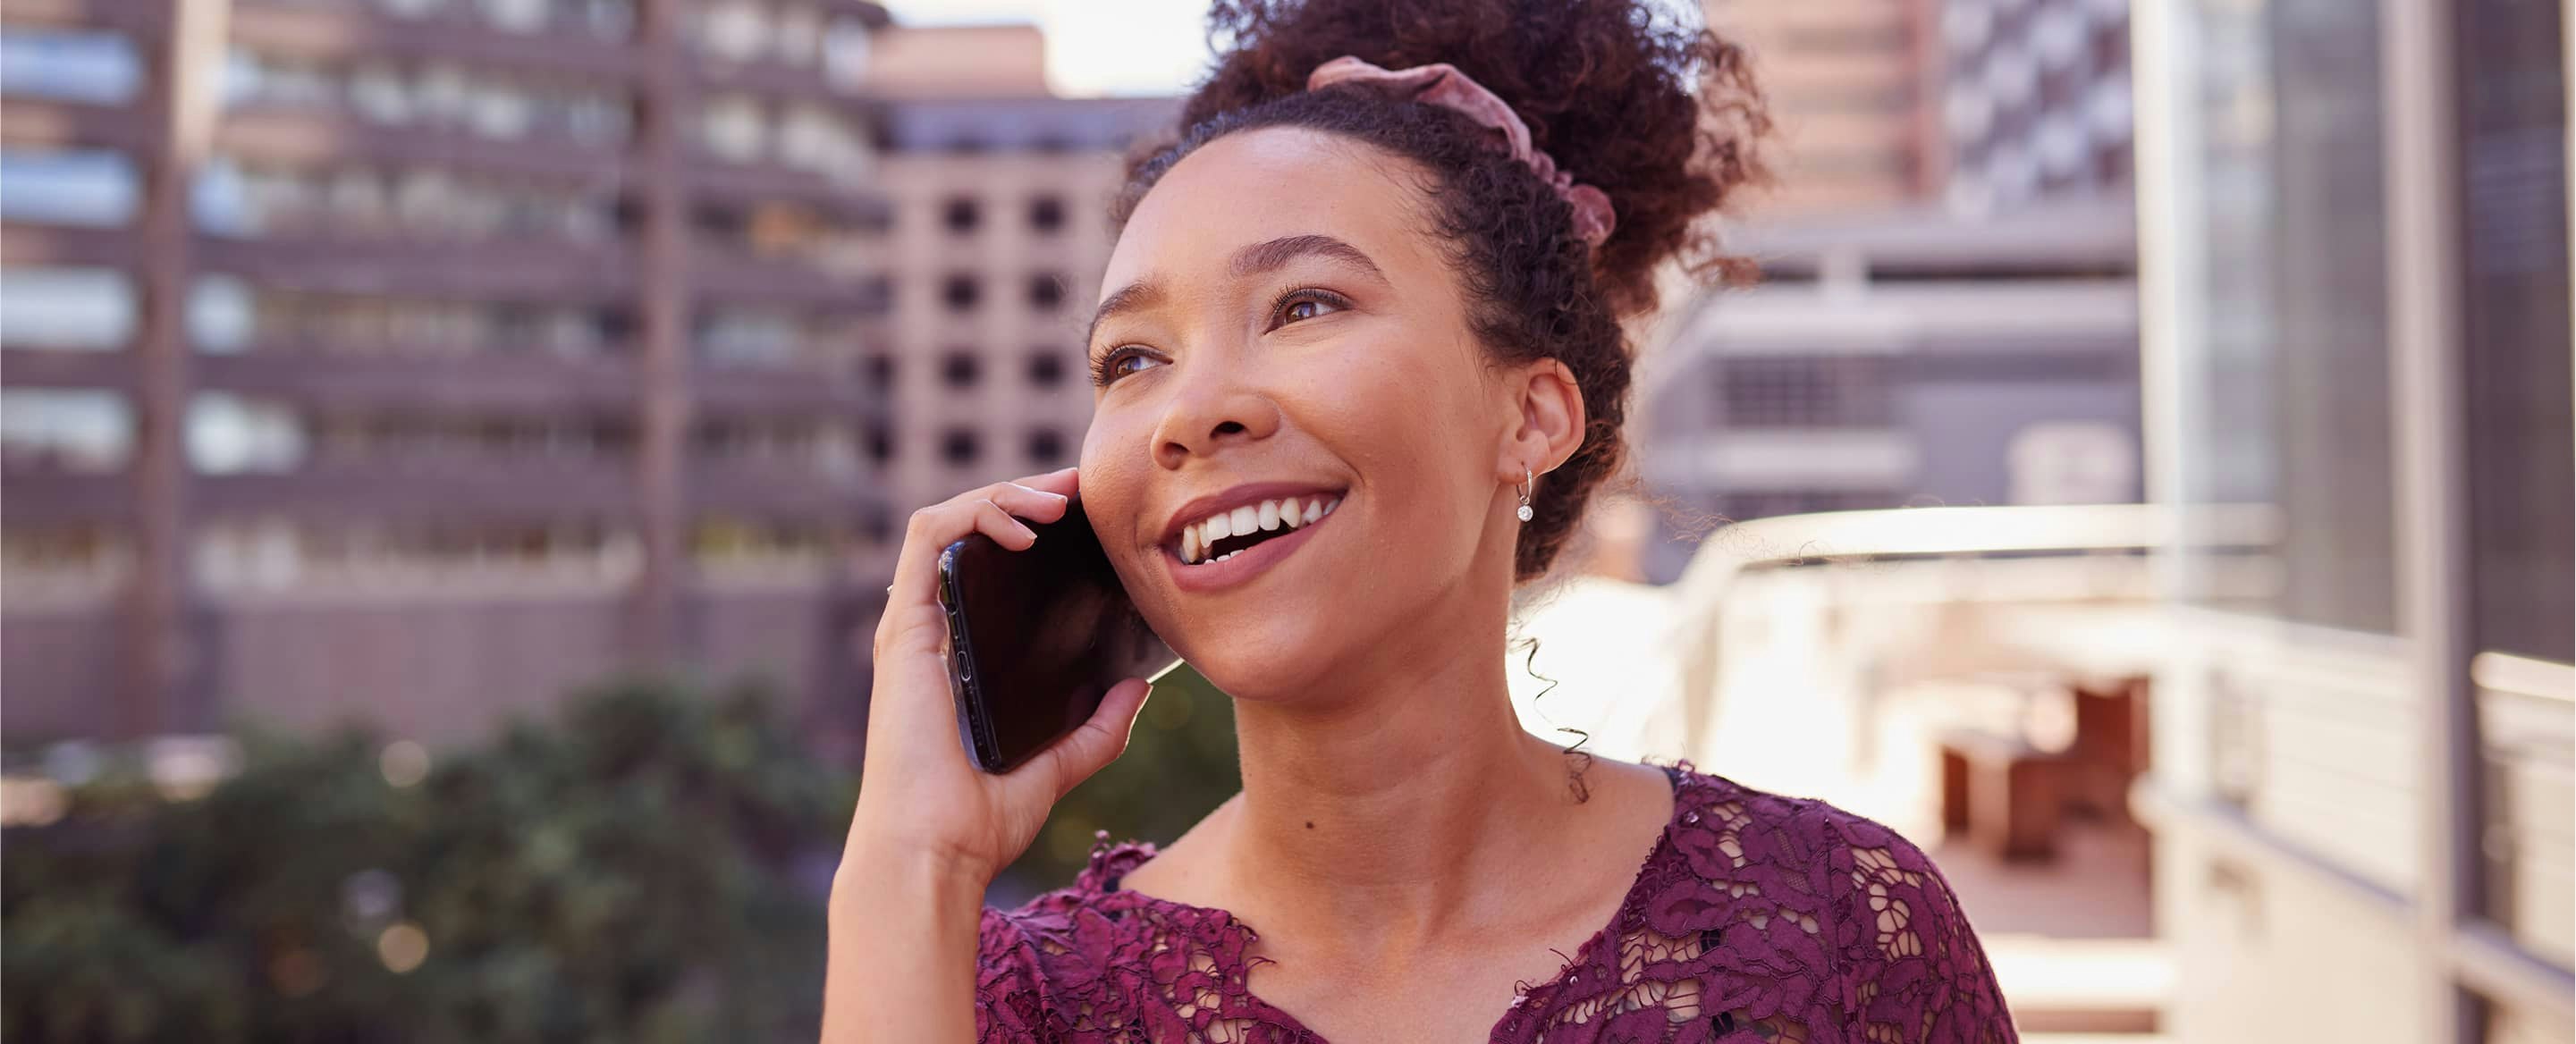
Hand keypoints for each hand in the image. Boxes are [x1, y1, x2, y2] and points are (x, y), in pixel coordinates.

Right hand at [841, 467, 1153, 886]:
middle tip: (1080, 493)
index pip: (982, 567)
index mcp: (956, 657)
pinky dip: (974, 514)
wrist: (936, 854)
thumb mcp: (1060, 766)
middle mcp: (929, 634)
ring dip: (1001, 495)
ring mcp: (911, 628)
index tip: (1084, 517)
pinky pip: (927, 537)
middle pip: (966, 534)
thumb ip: (1097, 728)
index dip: (1026, 527)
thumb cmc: (979, 823)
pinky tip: (1026, 529)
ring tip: (1059, 501)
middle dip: (1022, 497)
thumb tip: (1139, 687)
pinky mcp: (904, 628)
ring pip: (943, 521)